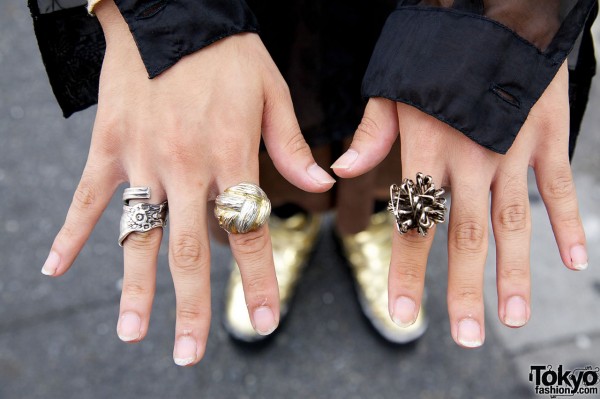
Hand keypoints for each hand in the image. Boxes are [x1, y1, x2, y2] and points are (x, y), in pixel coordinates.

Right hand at [40, 0, 334, 364]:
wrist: (171, 11)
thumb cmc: (226, 51)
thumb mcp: (272, 90)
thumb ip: (291, 145)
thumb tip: (321, 184)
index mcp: (230, 154)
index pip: (249, 231)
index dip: (259, 279)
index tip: (267, 319)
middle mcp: (185, 166)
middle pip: (189, 251)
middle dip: (194, 307)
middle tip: (192, 353)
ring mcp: (142, 160)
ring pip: (137, 235)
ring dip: (134, 288)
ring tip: (133, 334)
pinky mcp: (109, 147)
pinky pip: (86, 198)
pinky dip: (71, 235)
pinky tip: (56, 270)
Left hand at [332, 63, 586, 347]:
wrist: (490, 9)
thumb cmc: (435, 52)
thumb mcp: (393, 88)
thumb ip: (370, 135)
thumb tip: (340, 171)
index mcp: (427, 150)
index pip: (413, 223)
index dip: (407, 271)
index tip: (403, 314)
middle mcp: (468, 159)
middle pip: (465, 236)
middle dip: (463, 288)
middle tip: (464, 336)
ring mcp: (511, 151)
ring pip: (513, 223)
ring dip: (515, 273)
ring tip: (512, 317)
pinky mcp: (545, 137)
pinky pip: (558, 187)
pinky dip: (568, 225)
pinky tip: (574, 262)